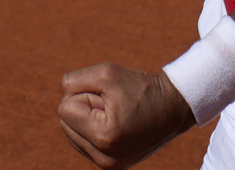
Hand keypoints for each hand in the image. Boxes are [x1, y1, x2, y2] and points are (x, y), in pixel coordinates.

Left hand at [57, 63, 195, 168]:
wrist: (173, 108)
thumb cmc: (141, 88)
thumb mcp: (105, 73)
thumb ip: (72, 82)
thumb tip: (61, 97)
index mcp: (103, 137)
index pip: (64, 109)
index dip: (85, 94)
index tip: (110, 97)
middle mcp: (105, 158)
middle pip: (65, 123)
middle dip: (84, 107)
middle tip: (114, 106)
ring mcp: (108, 165)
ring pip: (72, 133)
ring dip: (88, 118)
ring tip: (116, 115)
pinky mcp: (111, 166)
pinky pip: (83, 142)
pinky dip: (93, 129)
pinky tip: (115, 125)